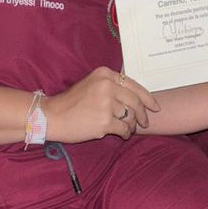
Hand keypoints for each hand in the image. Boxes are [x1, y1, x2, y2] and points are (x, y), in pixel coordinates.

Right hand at [45, 67, 159, 141]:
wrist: (52, 116)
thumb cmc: (72, 102)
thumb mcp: (91, 84)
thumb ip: (112, 86)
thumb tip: (137, 98)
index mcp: (105, 74)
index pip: (134, 85)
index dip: (147, 97)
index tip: (155, 106)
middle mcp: (107, 86)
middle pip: (136, 101)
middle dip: (143, 114)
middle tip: (145, 122)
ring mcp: (106, 103)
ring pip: (131, 116)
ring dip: (132, 125)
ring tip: (127, 128)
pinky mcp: (104, 121)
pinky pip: (124, 129)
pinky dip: (125, 133)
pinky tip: (121, 134)